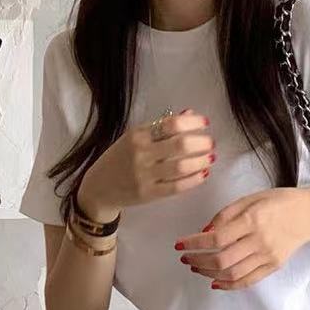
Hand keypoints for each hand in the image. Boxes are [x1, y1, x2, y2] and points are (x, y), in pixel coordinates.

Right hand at [77, 110, 215, 221]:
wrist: (98, 188)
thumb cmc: (118, 160)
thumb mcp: (134, 138)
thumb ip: (160, 127)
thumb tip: (189, 115)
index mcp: (138, 135)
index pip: (172, 124)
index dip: (193, 123)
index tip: (205, 124)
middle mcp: (141, 154)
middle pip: (180, 145)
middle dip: (201, 143)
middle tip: (211, 143)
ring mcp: (144, 176)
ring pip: (181, 167)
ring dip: (201, 161)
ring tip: (210, 158)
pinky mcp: (148, 194)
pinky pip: (176, 187)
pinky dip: (193, 180)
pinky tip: (203, 174)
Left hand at [176, 186, 309, 289]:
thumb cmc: (280, 202)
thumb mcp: (252, 198)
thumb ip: (226, 214)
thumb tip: (204, 232)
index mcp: (252, 219)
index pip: (216, 238)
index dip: (194, 244)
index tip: (180, 245)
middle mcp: (259, 240)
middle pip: (221, 260)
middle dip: (198, 261)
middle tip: (186, 259)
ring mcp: (267, 256)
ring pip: (231, 274)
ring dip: (209, 274)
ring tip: (198, 267)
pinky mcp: (272, 266)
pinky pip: (246, 281)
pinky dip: (227, 285)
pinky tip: (214, 282)